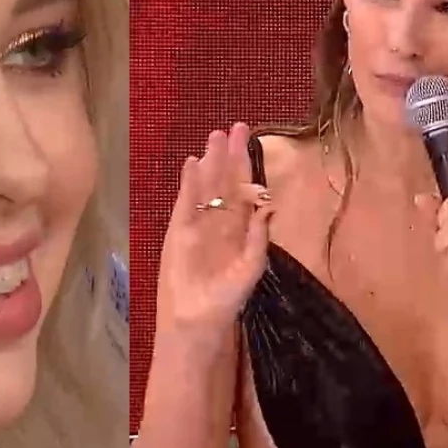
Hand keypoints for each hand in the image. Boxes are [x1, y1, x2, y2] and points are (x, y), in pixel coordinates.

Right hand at [155, 122, 273, 355]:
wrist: (196, 320)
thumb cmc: (226, 300)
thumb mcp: (250, 268)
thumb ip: (258, 237)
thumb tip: (269, 205)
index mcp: (238, 229)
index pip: (243, 191)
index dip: (246, 166)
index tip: (250, 140)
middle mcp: (218, 222)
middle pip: (224, 182)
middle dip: (229, 156)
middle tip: (233, 127)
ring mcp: (197, 225)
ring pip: (206, 187)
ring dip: (210, 163)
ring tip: (214, 137)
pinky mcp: (178, 232)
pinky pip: (185, 203)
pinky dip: (189, 184)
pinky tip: (193, 164)